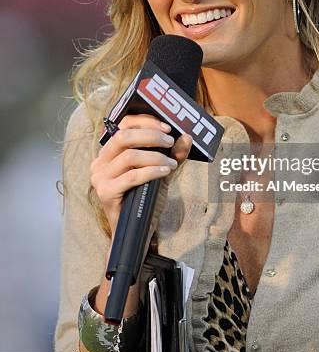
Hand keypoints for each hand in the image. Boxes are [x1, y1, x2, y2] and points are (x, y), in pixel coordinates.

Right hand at [90, 114, 192, 235]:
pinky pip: (132, 177)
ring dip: (155, 156)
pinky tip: (165, 171)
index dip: (146, 121)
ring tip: (171, 163)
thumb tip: (186, 137)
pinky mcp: (106, 193)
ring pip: (129, 156)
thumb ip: (172, 154)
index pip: (123, 125)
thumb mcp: (161, 170)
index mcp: (109, 151)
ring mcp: (100, 177)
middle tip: (170, 141)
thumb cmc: (145, 197)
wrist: (136, 230)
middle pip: (124, 136)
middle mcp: (100, 161)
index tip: (167, 127)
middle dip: (151, 136)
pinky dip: (151, 171)